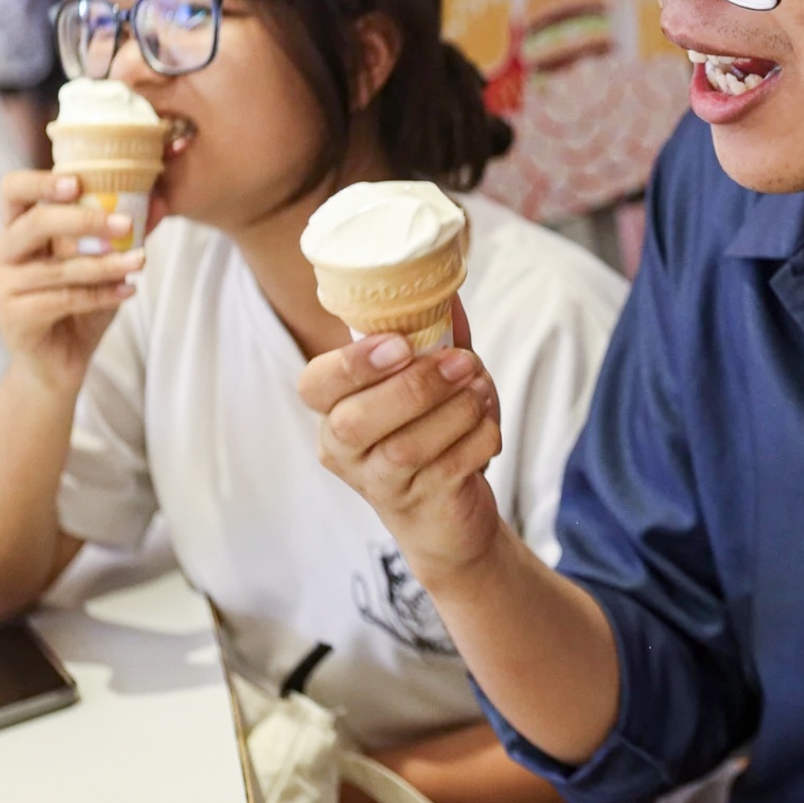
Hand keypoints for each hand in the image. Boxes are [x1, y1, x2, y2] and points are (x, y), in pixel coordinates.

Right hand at [0, 171, 142, 400]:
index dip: (42, 182)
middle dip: (86, 220)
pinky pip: (65, 298)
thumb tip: (158, 203)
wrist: (58, 365)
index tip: (78, 181)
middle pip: (36, 223)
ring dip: (106, 264)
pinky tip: (129, 291)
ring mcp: (0, 286)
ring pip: (60, 267)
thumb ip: (124, 235)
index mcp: (17, 232)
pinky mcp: (12, 316)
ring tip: (141, 261)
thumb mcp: (104, 265)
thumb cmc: (79, 307)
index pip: (14, 191)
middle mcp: (0, 254)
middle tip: (127, 224)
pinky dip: (102, 294)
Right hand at [300, 301, 504, 584]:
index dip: (353, 363)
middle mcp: (345, 450)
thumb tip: (447, 289)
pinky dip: (478, 438)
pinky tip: (487, 424)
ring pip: (406, 448)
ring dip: (455, 410)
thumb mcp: (431, 378)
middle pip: (356, 422)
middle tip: (461, 363)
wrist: (447, 512)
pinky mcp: (422, 507)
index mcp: (335, 409)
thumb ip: (434, 337)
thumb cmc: (433, 431)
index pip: (316, 385)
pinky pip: (449, 469)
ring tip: (481, 390)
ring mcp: (380, 484)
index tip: (400, 344)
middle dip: (416, 386)